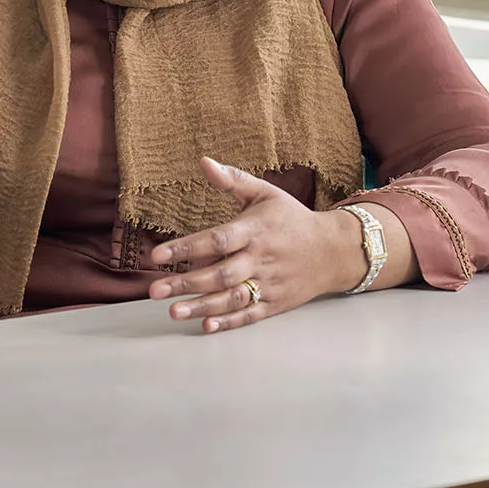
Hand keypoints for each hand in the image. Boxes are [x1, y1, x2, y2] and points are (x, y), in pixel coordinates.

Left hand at [146, 157, 365, 332]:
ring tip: (172, 312)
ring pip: (232, 299)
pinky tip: (206, 325)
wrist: (334, 250)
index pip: (217, 239)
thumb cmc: (292, 219)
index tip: (158, 255)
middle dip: (185, 283)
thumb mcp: (266, 194)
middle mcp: (260, 259)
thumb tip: (203, 162)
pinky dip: (229, 322)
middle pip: (220, 274)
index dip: (187, 248)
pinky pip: (250, 315)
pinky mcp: (276, 303)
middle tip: (154, 290)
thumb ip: (233, 181)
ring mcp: (269, 284)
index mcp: (255, 230)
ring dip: (201, 307)